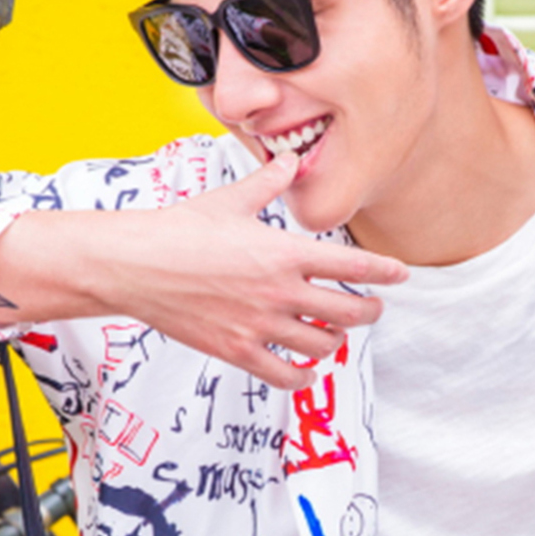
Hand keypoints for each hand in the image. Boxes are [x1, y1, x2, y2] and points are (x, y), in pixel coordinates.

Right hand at [117, 154, 408, 387]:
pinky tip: (306, 369)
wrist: (133, 264)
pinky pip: (286, 375)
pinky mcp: (237, 350)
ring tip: (333, 333)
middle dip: (369, 311)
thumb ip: (269, 182)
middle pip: (349, 312)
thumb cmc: (178, 229)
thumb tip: (290, 160)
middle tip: (372, 308)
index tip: (401, 274)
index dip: (385, 272)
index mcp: (283, 252)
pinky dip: (303, 375)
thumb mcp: (230, 200)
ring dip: (335, 340)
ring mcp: (260, 325)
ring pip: (322, 344)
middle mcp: (279, 291)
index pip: (353, 265)